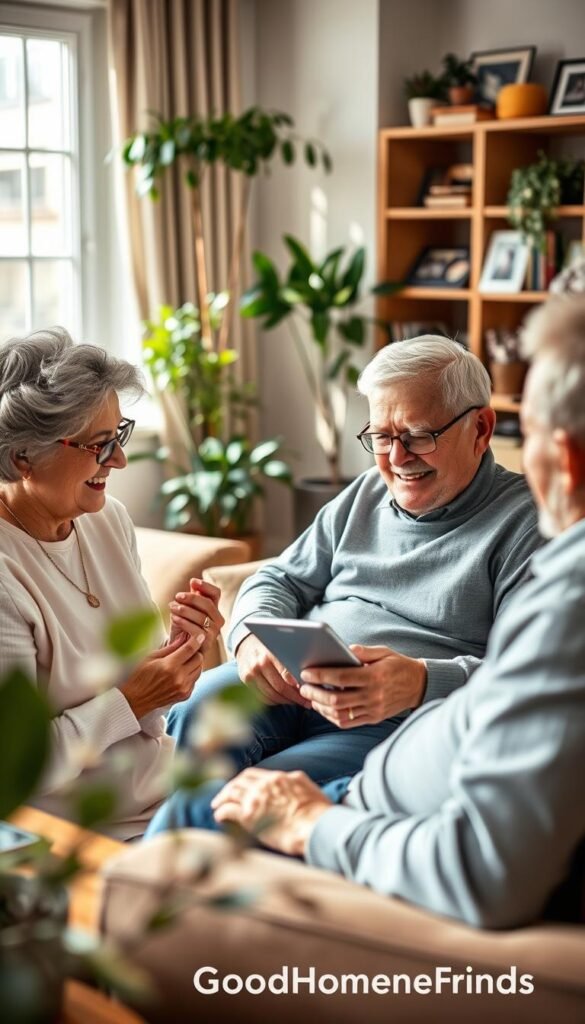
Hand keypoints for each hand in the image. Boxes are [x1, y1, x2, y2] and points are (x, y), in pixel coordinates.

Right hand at [120, 633, 204, 719]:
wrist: (134, 699)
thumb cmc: (138, 676)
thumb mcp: (150, 657)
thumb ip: (170, 647)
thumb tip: (183, 637)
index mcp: (169, 666)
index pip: (190, 649)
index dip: (197, 640)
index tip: (199, 636)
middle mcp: (179, 678)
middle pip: (199, 659)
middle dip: (195, 652)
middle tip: (187, 649)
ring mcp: (183, 688)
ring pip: (199, 670)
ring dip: (194, 663)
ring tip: (183, 661)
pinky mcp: (184, 696)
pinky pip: (195, 681)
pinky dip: (191, 675)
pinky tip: (180, 673)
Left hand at [169, 577, 223, 654]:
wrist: (180, 650)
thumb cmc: (183, 627)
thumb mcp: (186, 610)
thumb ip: (191, 597)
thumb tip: (193, 582)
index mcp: (214, 609)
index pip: (216, 593)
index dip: (206, 586)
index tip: (192, 582)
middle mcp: (218, 619)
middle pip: (208, 604)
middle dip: (191, 598)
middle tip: (177, 596)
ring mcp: (214, 632)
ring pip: (202, 616)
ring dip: (185, 610)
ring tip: (172, 607)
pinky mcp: (207, 643)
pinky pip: (197, 630)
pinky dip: (184, 622)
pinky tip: (174, 618)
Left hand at [211, 767, 331, 854]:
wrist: (317, 826)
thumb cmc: (319, 814)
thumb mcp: (309, 790)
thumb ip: (296, 785)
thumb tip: (292, 787)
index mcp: (280, 778)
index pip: (256, 774)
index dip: (245, 780)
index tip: (241, 786)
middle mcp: (266, 784)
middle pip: (241, 780)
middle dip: (230, 786)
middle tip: (223, 795)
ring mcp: (256, 798)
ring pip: (231, 792)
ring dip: (222, 798)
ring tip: (216, 805)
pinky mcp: (249, 816)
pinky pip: (228, 811)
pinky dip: (221, 813)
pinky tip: (218, 818)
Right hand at [236, 634, 310, 708]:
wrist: (246, 645)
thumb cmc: (269, 647)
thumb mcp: (280, 647)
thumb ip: (292, 659)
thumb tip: (307, 676)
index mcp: (270, 653)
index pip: (286, 673)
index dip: (298, 686)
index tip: (308, 692)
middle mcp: (259, 663)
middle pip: (280, 687)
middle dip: (296, 697)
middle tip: (307, 702)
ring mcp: (251, 674)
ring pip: (272, 695)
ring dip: (287, 701)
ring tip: (298, 702)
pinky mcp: (246, 681)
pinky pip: (263, 697)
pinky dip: (276, 701)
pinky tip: (284, 699)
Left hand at [299, 644, 426, 728]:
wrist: (419, 685)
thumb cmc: (398, 665)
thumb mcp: (384, 652)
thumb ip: (363, 652)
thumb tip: (343, 649)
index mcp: (375, 676)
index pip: (341, 678)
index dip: (320, 676)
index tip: (306, 672)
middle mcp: (373, 695)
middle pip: (336, 699)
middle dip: (315, 693)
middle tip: (303, 686)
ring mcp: (373, 709)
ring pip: (340, 714)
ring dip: (321, 707)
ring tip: (311, 698)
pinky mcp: (374, 718)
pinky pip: (348, 722)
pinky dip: (332, 717)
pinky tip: (324, 708)